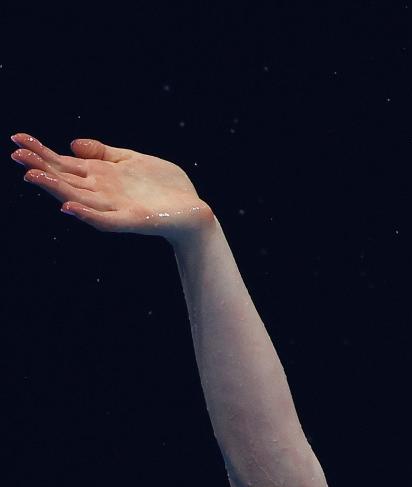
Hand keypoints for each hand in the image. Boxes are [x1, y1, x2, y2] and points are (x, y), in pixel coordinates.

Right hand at [10, 132, 212, 240]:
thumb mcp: (132, 159)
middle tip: (16, 155)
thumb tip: (72, 144)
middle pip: (65, 180)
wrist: (192, 210)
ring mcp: (115, 207)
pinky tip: (69, 206)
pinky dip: (86, 214)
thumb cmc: (164, 186)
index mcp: (100, 175)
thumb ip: (103, 153)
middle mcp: (102, 192)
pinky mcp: (132, 220)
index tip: (17, 139)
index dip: (41, 152)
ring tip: (33, 177)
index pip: (64, 164)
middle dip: (40, 168)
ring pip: (78, 198)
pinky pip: (104, 220)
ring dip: (55, 189)